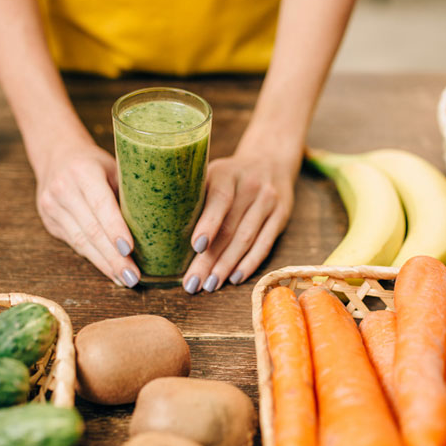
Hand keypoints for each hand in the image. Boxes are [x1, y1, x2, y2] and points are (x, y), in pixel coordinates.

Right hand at [35, 143, 140, 286]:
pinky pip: (74, 244)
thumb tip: (160, 224)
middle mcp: (63, 188)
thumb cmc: (96, 163)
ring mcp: (52, 206)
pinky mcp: (49, 221)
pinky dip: (94, 258)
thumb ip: (130, 191)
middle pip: (91, 229)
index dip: (115, 229)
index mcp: (84, 171)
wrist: (57, 154)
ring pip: (81, 242)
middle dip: (113, 257)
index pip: (101, 204)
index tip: (130, 250)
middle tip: (133, 276)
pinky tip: (110, 269)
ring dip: (104, 263)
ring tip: (124, 278)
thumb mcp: (115, 167)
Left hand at [182, 153, 295, 292]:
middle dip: (210, 259)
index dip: (208, 224)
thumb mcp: (211, 173)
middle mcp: (251, 186)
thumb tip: (164, 232)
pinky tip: (234, 278)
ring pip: (247, 239)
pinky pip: (265, 244)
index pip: (220, 200)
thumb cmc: (228, 174)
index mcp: (227, 173)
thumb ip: (194, 196)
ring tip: (210, 285)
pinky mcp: (281, 215)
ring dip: (227, 266)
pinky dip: (249, 263)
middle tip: (193, 283)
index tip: (197, 247)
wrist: (269, 160)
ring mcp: (269, 201)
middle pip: (230, 228)